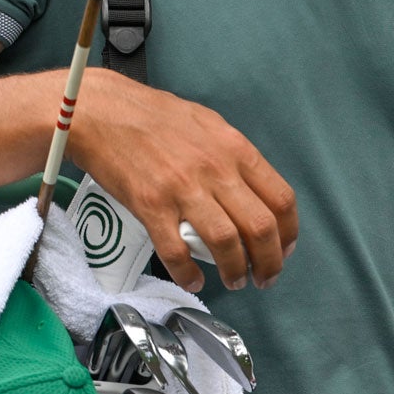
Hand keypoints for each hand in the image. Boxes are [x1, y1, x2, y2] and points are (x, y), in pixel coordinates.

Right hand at [66, 67, 297, 294]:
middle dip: (270, 262)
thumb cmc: (155, 116)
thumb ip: (233, 156)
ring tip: (235, 281)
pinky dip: (189, 274)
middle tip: (265, 277)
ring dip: (235, 271)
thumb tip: (252, 188)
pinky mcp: (151, 206)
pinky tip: (194, 280)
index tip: (284, 249)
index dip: (288, 232)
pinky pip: (176, 251)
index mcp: (235, 150)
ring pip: (226, 243)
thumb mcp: (210, 125)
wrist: (105, 113)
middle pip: (260, 228)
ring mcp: (184, 189)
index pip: (280, 198)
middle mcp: (216, 170)